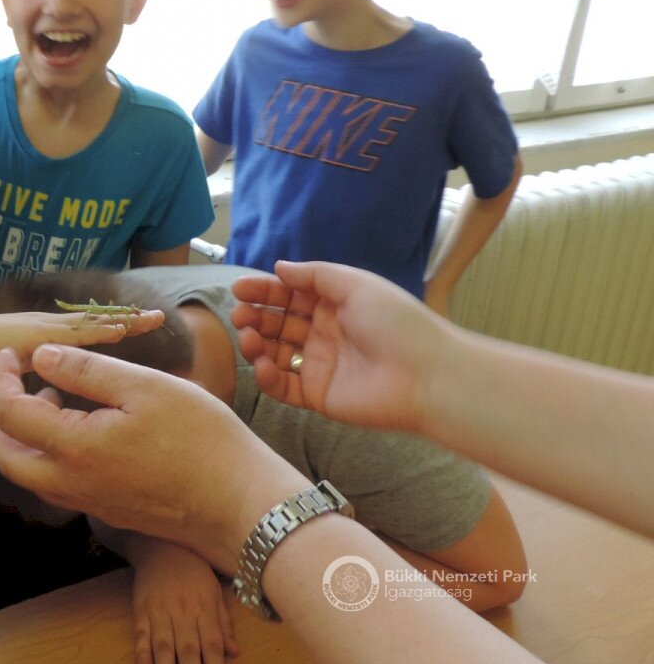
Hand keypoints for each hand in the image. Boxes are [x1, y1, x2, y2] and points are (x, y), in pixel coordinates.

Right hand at [0, 307, 165, 385]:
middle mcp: (49, 325)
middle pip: (95, 321)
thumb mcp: (15, 367)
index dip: (115, 325)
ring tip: (146, 320)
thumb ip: (36, 373)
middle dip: (126, 319)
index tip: (143, 323)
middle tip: (159, 317)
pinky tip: (113, 333)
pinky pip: (70, 336)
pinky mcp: (32, 337)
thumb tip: (52, 388)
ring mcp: (41, 328)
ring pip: (88, 324)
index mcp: (47, 333)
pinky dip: (94, 333)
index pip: (88, 327)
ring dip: (117, 322)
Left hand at [0, 344, 307, 571]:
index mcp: (73, 449)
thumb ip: (85, 371)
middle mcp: (71, 484)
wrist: (242, 506)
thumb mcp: (144, 387)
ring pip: (32, 474)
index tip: (11, 354)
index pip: (9, 413)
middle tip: (18, 380)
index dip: (1, 378)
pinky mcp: (109, 511)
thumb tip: (40, 358)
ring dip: (27, 436)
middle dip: (1, 416)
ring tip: (57, 397)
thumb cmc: (201, 439)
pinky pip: (60, 484)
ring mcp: (89, 503)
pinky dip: (53, 452)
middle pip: (7, 455)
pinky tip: (86, 426)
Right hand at [128, 542, 238, 663]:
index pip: (212, 645)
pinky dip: (141, 651)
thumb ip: (223, 623)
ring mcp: (160, 611)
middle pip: (188, 649)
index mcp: (204, 609)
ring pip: (163, 644)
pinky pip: (140, 632)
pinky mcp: (141, 609)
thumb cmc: (193, 569)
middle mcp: (183, 612)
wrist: (161, 544)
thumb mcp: (214, 591)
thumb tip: (234, 653)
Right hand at [229, 261, 457, 433]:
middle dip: (254, 318)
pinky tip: (262, 366)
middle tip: (239, 316)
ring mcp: (319, 366)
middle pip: (277, 323)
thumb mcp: (356, 285)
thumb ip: (314, 275)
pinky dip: (267, 378)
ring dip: (256, 345)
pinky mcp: (318, 395)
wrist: (426, 376)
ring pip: (274, 354)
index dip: (263, 291)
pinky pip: (283, 387)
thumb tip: (279, 268)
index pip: (289, 296)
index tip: (238, 289)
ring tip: (249, 339)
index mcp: (334, 306)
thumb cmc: (397, 323)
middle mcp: (323, 334)